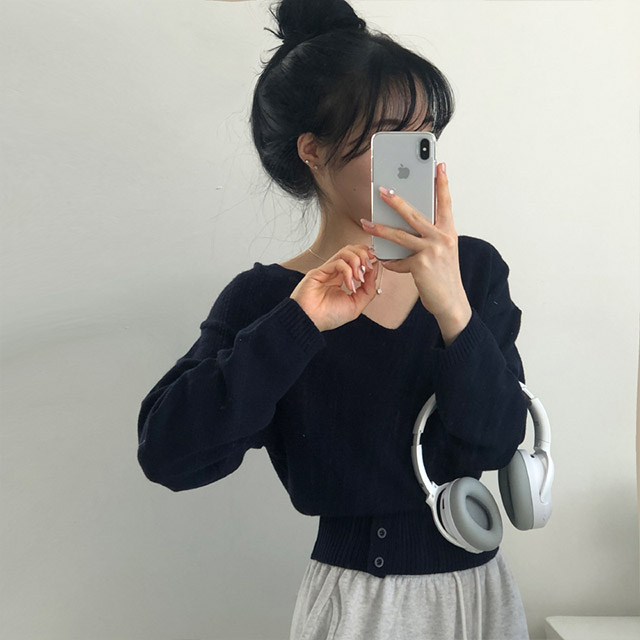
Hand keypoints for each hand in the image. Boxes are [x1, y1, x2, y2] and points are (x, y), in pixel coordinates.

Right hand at [290, 244, 379, 331]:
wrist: (310, 322)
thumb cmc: (329, 317)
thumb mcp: (356, 305)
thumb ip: (368, 289)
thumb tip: (374, 270)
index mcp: (343, 279)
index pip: (357, 259)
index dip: (368, 258)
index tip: (375, 265)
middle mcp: (335, 272)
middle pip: (352, 250)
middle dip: (364, 255)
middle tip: (368, 266)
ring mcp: (327, 270)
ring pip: (346, 252)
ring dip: (357, 261)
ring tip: (359, 277)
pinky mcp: (320, 271)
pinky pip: (338, 262)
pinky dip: (348, 271)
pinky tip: (349, 284)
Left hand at [360, 162, 471, 322]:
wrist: (451, 302)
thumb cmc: (443, 276)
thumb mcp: (441, 252)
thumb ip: (429, 237)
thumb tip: (404, 226)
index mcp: (448, 232)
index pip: (445, 203)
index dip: (442, 183)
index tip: (438, 165)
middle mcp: (443, 238)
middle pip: (415, 214)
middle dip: (396, 200)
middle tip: (382, 189)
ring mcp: (433, 250)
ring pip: (400, 235)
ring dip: (380, 229)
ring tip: (366, 223)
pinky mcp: (421, 264)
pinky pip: (398, 260)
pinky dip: (390, 262)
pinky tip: (385, 262)